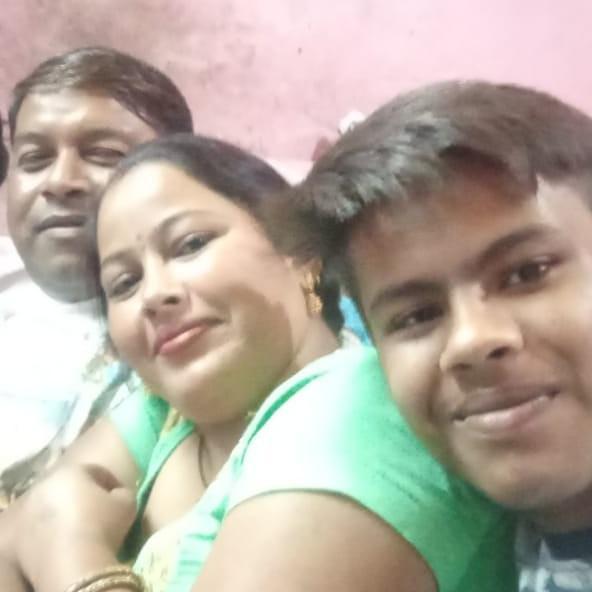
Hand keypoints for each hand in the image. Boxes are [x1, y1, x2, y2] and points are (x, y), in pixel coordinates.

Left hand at [17, 463, 135, 583]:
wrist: (72, 563)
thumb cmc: (102, 525)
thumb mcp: (127, 503)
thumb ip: (121, 492)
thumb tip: (117, 495)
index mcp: (71, 471)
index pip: (96, 471)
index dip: (111, 483)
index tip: (120, 497)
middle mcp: (44, 486)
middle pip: (68, 487)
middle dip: (82, 497)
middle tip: (99, 512)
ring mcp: (28, 511)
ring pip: (51, 508)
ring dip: (64, 515)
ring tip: (81, 530)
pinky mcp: (18, 536)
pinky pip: (40, 529)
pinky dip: (52, 533)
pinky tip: (66, 544)